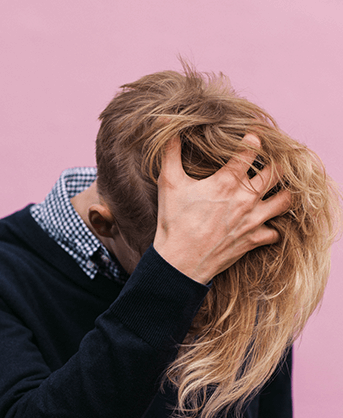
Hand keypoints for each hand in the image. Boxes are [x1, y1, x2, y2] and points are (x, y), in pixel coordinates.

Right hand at [153, 134, 291, 283]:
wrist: (180, 262)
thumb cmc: (174, 222)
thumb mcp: (169, 183)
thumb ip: (170, 150)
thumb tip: (166, 121)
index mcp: (227, 181)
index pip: (252, 149)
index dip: (253, 139)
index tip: (252, 137)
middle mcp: (246, 198)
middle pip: (277, 172)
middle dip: (276, 163)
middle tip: (270, 160)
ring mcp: (253, 220)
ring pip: (285, 200)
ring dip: (283, 192)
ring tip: (276, 188)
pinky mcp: (254, 240)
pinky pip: (275, 232)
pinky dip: (273, 227)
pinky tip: (265, 222)